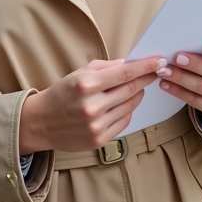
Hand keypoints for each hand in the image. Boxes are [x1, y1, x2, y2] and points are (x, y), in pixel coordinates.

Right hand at [19, 57, 161, 153]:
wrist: (42, 122)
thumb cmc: (62, 93)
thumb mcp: (80, 73)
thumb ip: (106, 67)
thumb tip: (131, 63)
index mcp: (86, 85)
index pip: (125, 73)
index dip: (146, 66)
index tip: (159, 61)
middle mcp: (92, 106)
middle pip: (131, 89)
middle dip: (146, 79)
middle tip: (155, 72)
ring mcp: (96, 125)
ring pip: (130, 106)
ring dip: (137, 94)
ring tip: (136, 87)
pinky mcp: (99, 139)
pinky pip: (124, 121)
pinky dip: (128, 110)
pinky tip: (122, 104)